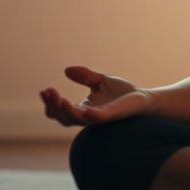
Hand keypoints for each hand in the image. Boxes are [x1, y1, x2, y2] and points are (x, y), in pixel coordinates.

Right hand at [39, 66, 153, 125]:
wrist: (144, 98)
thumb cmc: (123, 93)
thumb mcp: (100, 81)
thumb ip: (85, 77)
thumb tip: (66, 70)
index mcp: (83, 109)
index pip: (60, 111)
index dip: (50, 103)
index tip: (44, 90)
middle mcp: (88, 117)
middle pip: (63, 117)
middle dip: (52, 106)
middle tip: (47, 92)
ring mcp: (99, 117)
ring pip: (77, 119)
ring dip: (65, 110)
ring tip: (59, 99)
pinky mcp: (112, 115)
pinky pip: (99, 118)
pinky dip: (90, 116)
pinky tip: (85, 110)